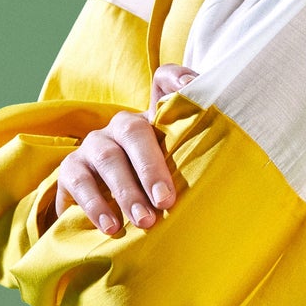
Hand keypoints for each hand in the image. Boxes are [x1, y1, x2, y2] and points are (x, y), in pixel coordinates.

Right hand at [41, 65, 195, 237]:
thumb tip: (234, 158)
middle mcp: (123, 127)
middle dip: (151, 168)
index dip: (176, 79)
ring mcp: (94, 146)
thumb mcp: (179, 174)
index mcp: (154, 122)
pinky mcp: (71, 169)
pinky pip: (79, 181)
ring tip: (144, 221)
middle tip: (166, 202)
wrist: (107, 214)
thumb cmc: (155, 192)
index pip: (164, 84)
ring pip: (107, 158)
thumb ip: (200, 159)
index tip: (189, 88)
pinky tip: (111, 226)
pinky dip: (95, 204)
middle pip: (134, 132)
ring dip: (126, 191)